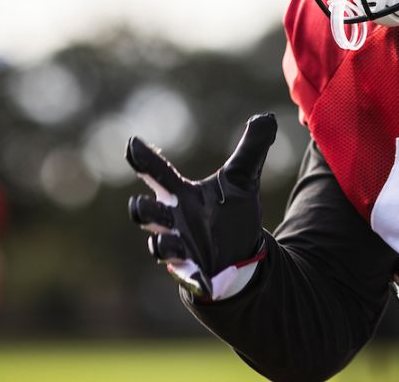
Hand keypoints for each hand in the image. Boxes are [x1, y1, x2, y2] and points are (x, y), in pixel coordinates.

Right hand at [126, 113, 275, 298]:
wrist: (238, 256)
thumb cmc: (229, 213)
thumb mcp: (243, 179)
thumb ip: (251, 149)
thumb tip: (266, 117)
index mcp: (182, 195)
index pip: (159, 173)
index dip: (144, 159)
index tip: (132, 143)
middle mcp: (174, 220)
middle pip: (148, 213)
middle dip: (142, 210)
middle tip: (137, 204)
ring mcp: (180, 247)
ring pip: (160, 245)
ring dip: (159, 244)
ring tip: (160, 243)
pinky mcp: (193, 270)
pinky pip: (186, 274)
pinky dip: (191, 277)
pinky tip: (203, 282)